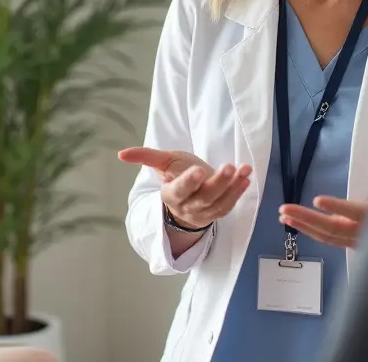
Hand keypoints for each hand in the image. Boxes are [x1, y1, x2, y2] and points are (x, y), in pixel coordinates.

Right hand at [118, 147, 252, 229]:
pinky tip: (246, 177)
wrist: (187, 198)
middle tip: (228, 167)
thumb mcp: (162, 163)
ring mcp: (205, 212)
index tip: (199, 170)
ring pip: (219, 202)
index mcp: (171, 194)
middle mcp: (188, 207)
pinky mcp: (218, 212)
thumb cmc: (174, 175)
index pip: (180, 191)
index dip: (188, 182)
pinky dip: (239, 191)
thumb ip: (145, 157)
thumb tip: (121, 154)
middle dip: (218, 183)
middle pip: (204, 197)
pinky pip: (230, 204)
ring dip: (234, 186)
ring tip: (244, 169)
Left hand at [277, 153, 367, 248]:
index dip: (336, 206)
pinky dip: (310, 232)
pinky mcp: (348, 245)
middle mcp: (361, 232)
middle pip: (330, 228)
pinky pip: (326, 240)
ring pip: (325, 236)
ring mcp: (353, 242)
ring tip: (283, 216)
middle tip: (284, 209)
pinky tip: (295, 223)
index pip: (352, 212)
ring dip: (303, 226)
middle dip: (306, 219)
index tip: (317, 200)